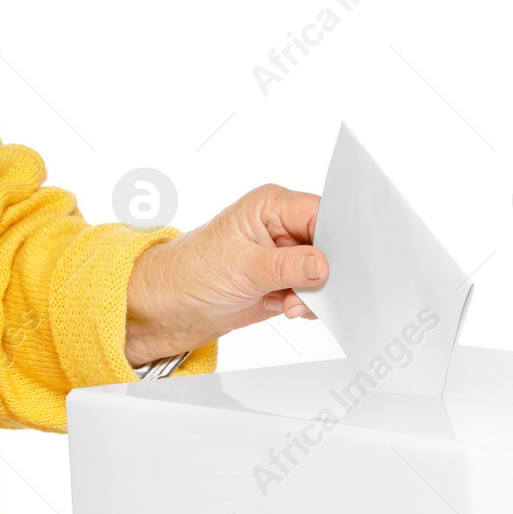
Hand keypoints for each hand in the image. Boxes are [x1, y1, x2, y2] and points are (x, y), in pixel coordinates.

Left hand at [124, 184, 328, 365]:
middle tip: (316, 290)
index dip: (337, 236)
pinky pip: (313, 292)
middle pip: (328, 243)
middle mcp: (281, 226)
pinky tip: (287, 307)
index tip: (343, 263)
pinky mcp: (284, 281)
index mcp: (271, 206)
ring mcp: (283, 255)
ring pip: (323, 271)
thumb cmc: (191, 273)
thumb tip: (324, 266)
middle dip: (326, 270)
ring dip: (314, 292)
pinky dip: (308, 304)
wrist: (170, 307)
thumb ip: (288, 266)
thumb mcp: (242, 268)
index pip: (321, 212)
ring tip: (290, 303)